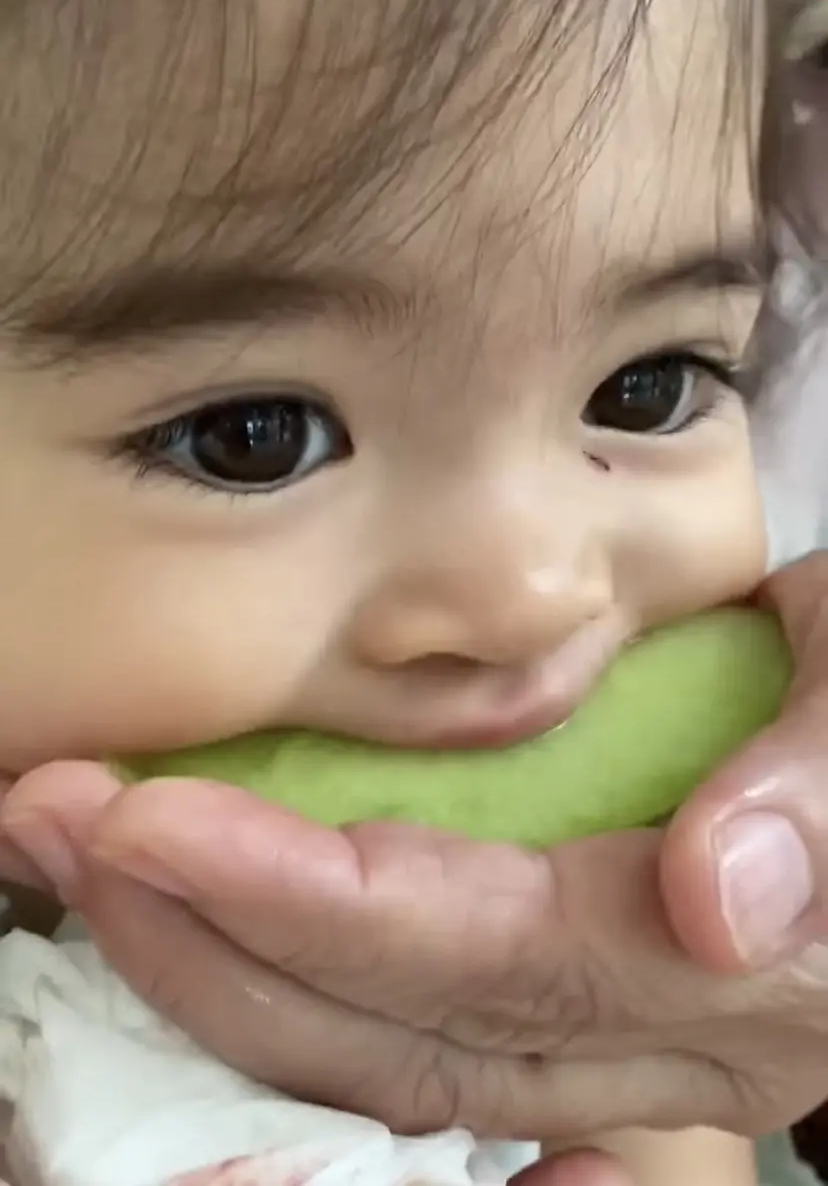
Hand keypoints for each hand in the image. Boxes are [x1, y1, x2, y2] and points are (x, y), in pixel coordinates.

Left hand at [4, 554, 827, 1147]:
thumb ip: (816, 787)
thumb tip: (720, 901)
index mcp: (734, 959)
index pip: (476, 949)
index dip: (307, 901)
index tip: (153, 823)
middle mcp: (666, 1045)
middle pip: (399, 1034)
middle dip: (206, 943)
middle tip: (63, 828)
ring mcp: (622, 1064)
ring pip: (386, 1068)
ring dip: (216, 977)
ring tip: (94, 873)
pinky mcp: (585, 1039)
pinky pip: (415, 1057)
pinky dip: (286, 1004)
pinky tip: (193, 935)